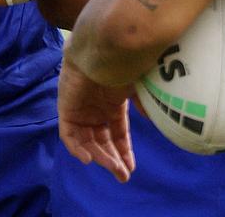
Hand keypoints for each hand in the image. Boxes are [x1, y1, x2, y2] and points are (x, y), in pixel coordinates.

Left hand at [58, 56, 135, 182]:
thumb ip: (145, 105)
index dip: (123, 152)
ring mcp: (81, 110)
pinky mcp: (66, 109)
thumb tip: (158, 120)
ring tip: (112, 168)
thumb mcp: (139, 87)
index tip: (130, 169)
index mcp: (113, 104)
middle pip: (102, 142)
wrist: (99, 50)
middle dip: (112, 160)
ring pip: (88, 142)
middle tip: (123, 175)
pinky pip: (69, 136)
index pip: (117, 134)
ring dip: (99, 157)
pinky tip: (90, 159)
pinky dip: (77, 149)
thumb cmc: (121, 65)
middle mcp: (96, 110)